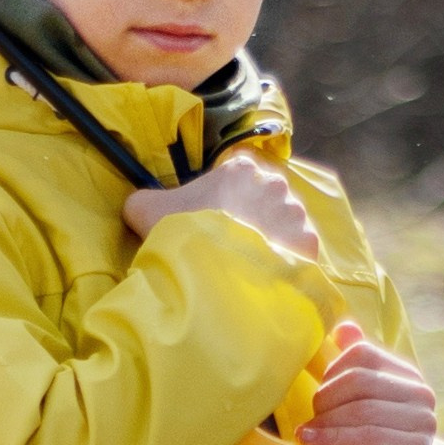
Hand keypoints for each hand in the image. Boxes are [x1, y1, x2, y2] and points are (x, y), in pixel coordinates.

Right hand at [122, 151, 319, 260]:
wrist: (213, 272)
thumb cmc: (183, 234)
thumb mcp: (146, 210)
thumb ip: (142, 201)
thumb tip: (136, 204)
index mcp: (241, 168)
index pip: (240, 177)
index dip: (227, 199)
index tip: (216, 222)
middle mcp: (274, 183)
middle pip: (266, 199)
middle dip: (254, 218)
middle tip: (232, 245)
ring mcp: (295, 213)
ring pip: (285, 224)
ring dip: (272, 240)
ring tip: (250, 265)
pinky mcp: (307, 243)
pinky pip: (298, 250)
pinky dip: (287, 262)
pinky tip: (267, 276)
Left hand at [304, 321, 436, 444]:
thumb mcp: (347, 408)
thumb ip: (347, 371)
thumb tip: (344, 326)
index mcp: (405, 377)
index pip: (361, 353)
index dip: (330, 373)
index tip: (317, 399)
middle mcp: (420, 394)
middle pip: (360, 378)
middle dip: (326, 399)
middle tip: (312, 420)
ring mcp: (423, 422)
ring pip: (363, 407)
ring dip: (327, 422)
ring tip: (308, 434)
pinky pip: (368, 434)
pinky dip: (334, 438)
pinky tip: (313, 442)